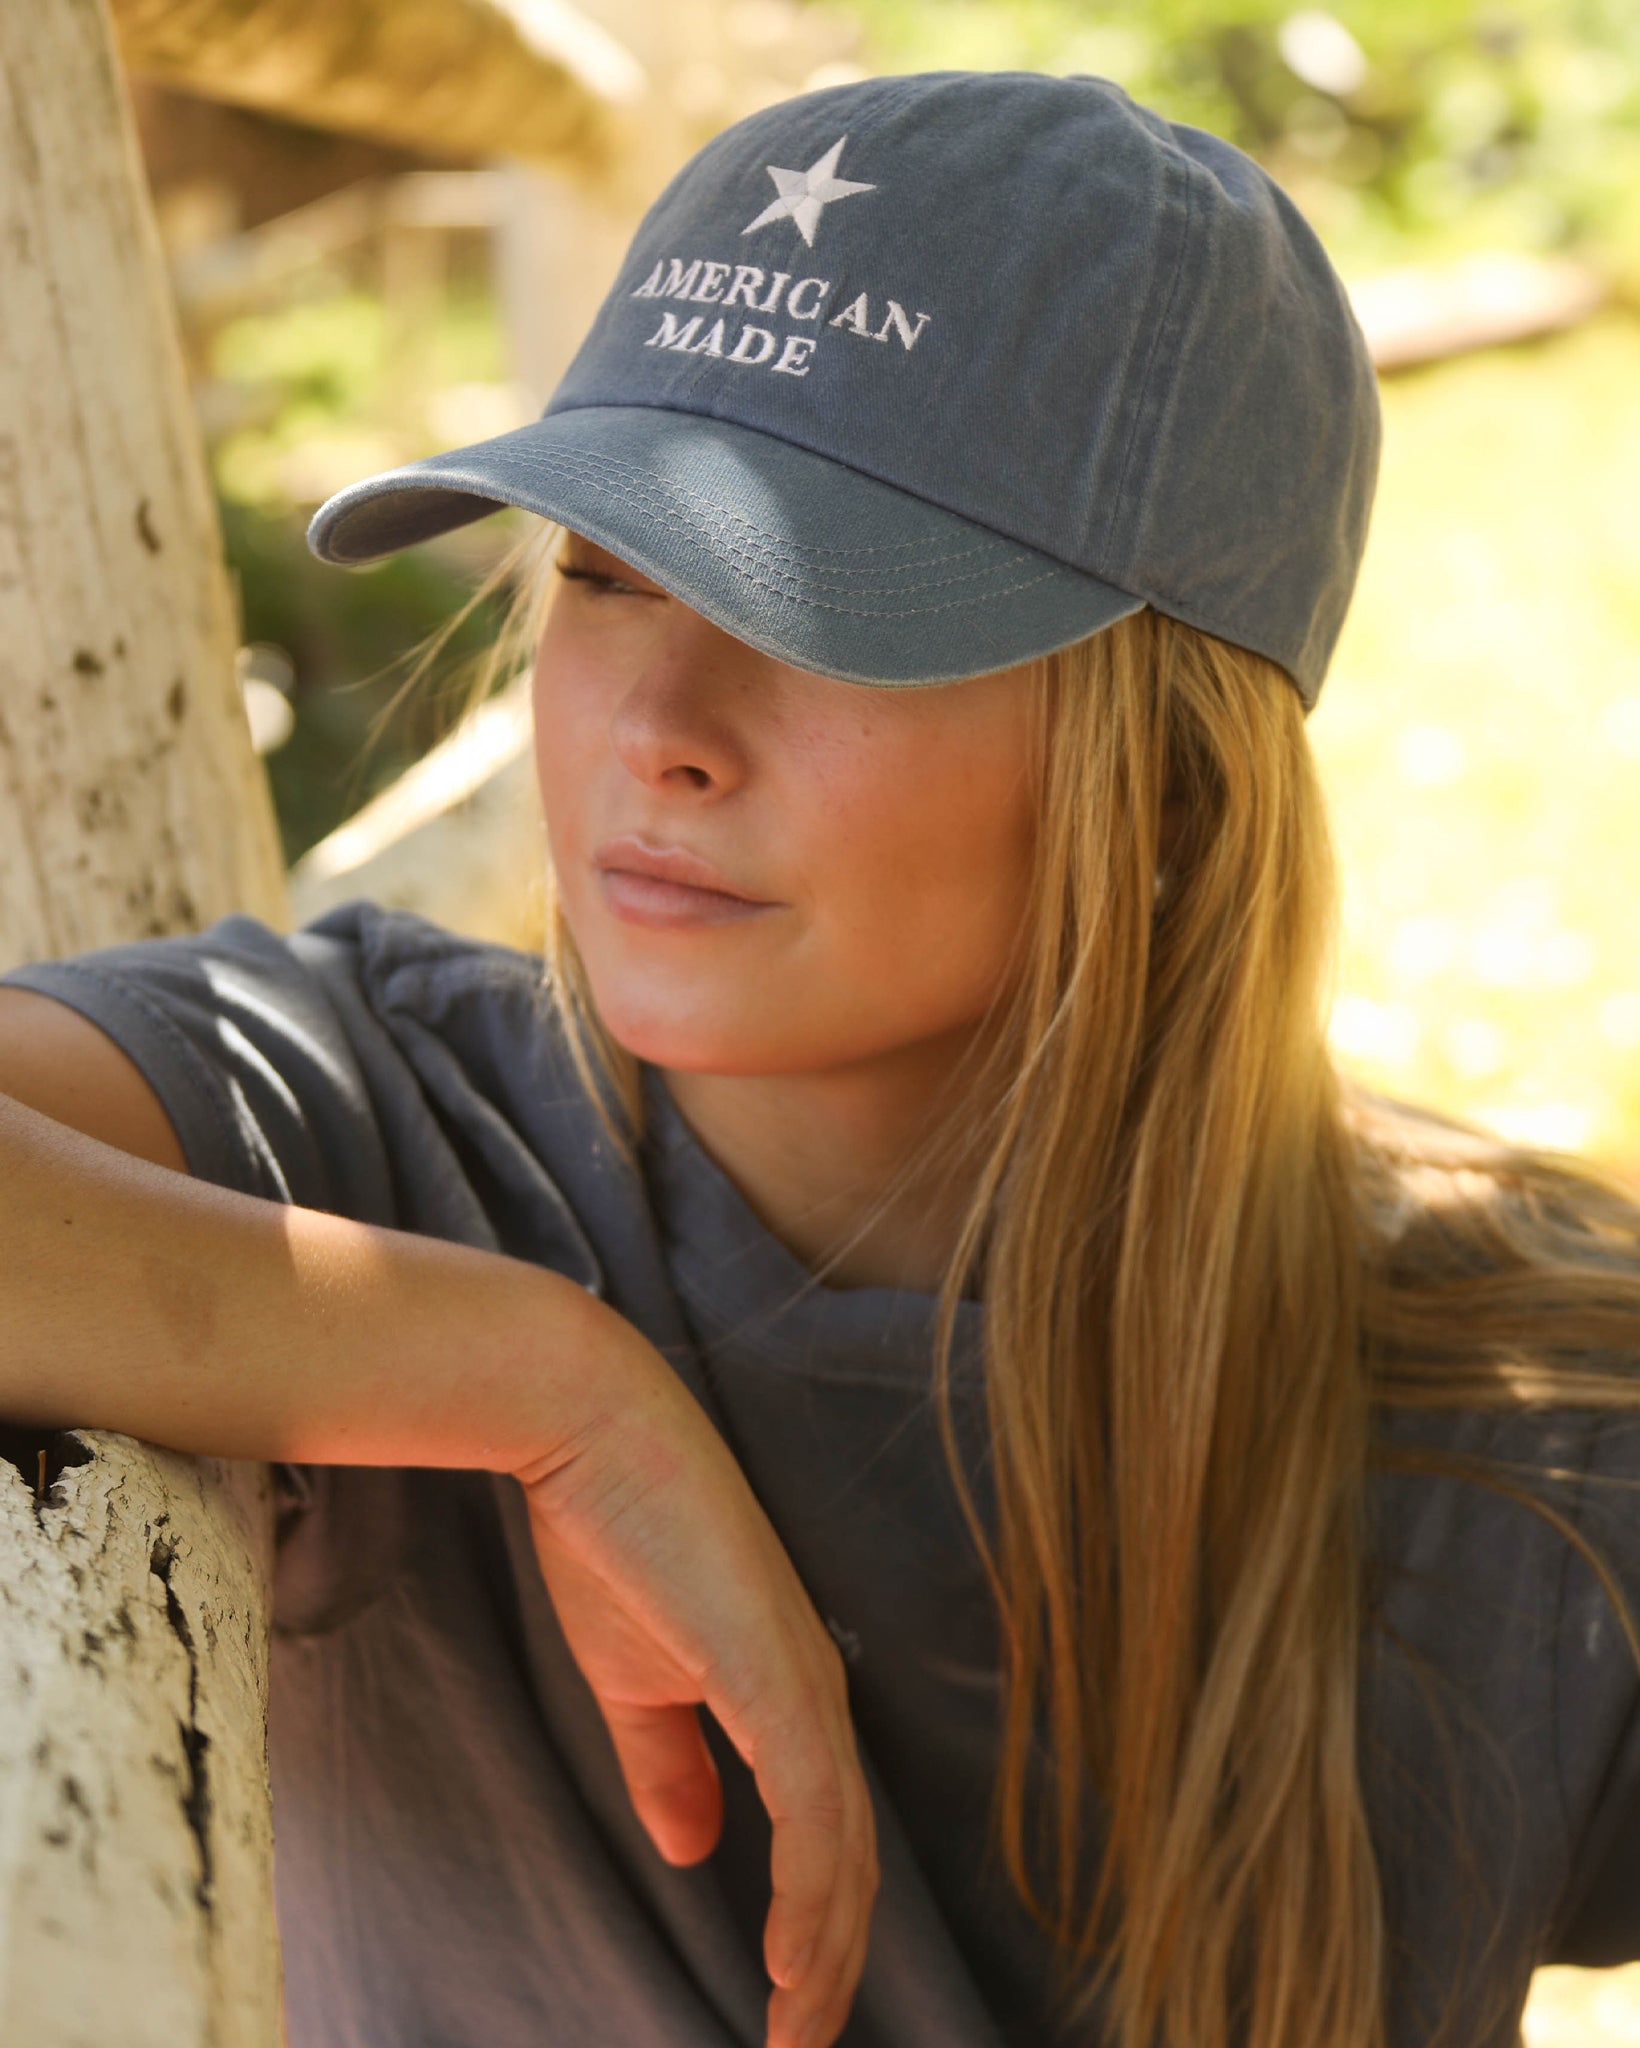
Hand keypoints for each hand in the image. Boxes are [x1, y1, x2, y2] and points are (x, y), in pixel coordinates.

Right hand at [514, 1316, 878, 2047]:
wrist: (588, 1433)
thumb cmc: (613, 1536)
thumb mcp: (634, 1678)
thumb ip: (670, 1761)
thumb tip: (696, 1849)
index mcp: (787, 1690)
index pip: (829, 1834)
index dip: (817, 1927)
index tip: (784, 2009)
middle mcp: (815, 1690)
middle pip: (852, 1859)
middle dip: (831, 1964)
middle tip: (797, 2045)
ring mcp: (802, 1679)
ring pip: (843, 1849)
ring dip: (822, 1953)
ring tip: (791, 2031)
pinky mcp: (774, 1670)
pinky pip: (812, 1806)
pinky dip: (810, 1892)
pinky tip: (785, 1959)